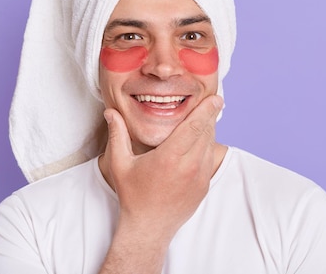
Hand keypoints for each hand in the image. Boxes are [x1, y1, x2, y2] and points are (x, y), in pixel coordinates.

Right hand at [102, 94, 223, 241]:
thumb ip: (117, 135)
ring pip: (211, 145)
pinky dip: (208, 147)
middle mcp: (189, 166)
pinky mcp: (204, 186)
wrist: (149, 228)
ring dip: (209, 131)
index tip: (215, 98)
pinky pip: (211, 160)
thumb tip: (110, 112)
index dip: (206, 110)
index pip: (194, 127)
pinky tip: (200, 141)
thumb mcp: (120, 164)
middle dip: (210, 116)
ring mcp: (200, 177)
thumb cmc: (133, 196)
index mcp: (169, 157)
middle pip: (207, 133)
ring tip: (205, 118)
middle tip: (213, 101)